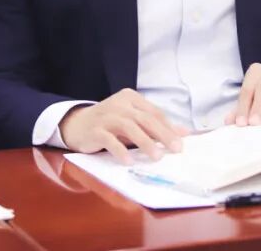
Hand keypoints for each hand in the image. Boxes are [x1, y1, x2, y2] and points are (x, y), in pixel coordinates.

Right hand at [58, 88, 187, 163]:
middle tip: (176, 149)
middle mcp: (119, 104)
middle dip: (163, 135)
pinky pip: (110, 140)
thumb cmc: (110, 123)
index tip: (181, 142)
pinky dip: (120, 150)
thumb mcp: (133, 121)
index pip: (154, 112)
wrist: (76, 124)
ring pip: (129, 127)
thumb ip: (156, 126)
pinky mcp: (95, 130)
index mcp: (131, 98)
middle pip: (145, 119)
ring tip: (157, 157)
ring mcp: (106, 116)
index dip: (169, 127)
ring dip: (145, 142)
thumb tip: (184, 133)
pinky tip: (129, 161)